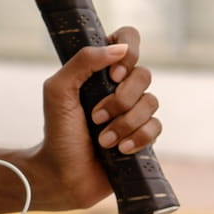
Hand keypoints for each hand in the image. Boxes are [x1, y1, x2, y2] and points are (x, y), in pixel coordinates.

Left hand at [29, 25, 161, 210]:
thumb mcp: (58, 91)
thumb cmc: (57, 131)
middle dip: (121, 99)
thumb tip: (119, 47)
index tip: (112, 75)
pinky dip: (137, 138)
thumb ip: (82, 62)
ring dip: (124, 123)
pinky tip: (119, 149)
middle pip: (144, 74)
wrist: (63, 174)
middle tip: (96, 117)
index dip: (128, 52)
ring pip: (151, 102)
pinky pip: (156, 127)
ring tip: (103, 139)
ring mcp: (133, 110)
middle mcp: (120, 85)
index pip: (128, 38)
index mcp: (99, 69)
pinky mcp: (143, 134)